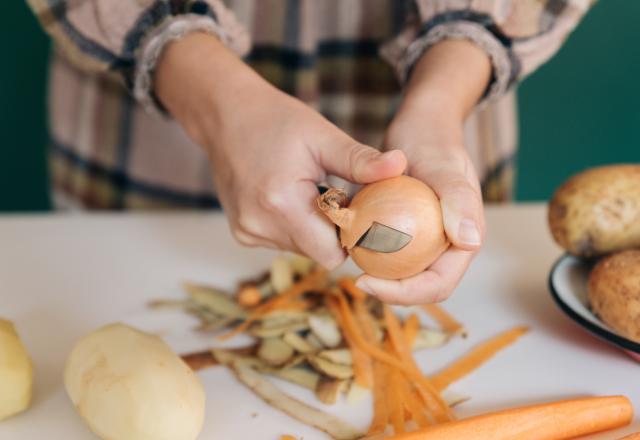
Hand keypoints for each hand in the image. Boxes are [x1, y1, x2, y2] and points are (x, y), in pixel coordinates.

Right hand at [155, 33, 406, 268]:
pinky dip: (295, 225)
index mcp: (282, 203)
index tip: (362, 213)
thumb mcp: (323, 136)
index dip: (352, 238)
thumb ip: (361, 160)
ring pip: (302, 248)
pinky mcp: (241, 232)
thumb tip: (401, 166)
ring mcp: (247, 232)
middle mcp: (259, 226)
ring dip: (314, 227)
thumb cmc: (276, 120)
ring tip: (311, 191)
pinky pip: (283, 241)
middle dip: (335, 230)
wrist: (225, 115)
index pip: (332, 254)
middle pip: (318, 253)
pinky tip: (290, 195)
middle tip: (338, 194)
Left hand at [355, 39, 491, 303]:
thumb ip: (458, 201)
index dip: (405, 293)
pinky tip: (347, 243)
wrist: (421, 124)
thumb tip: (470, 242)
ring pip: (403, 272)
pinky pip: (390, 252)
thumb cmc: (433, 141)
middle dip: (389, 290)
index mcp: (464, 240)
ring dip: (379, 275)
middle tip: (355, 280)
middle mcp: (448, 245)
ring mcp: (429, 238)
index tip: (367, 282)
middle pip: (420, 285)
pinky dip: (372, 252)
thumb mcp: (443, 167)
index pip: (438, 284)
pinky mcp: (410, 230)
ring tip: (348, 263)